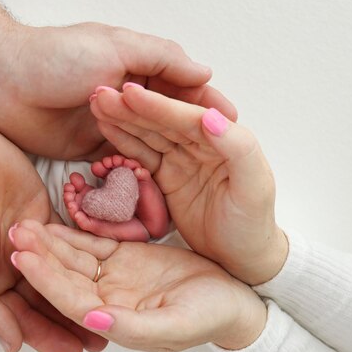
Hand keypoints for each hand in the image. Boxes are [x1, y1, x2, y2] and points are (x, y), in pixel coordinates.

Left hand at [0, 22, 238, 159]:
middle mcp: (129, 98)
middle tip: (222, 158)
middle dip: (195, 136)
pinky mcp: (91, 149)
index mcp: (138, 68)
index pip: (182, 87)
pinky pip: (123, 162)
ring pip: (150, 143)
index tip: (233, 121)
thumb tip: (204, 71)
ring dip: (171, 158)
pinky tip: (161, 185)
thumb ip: (161, 58)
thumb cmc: (57, 57)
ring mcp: (111, 126)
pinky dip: (139, 172)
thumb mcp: (116, 46)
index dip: (207, 103)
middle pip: (170, 120)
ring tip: (200, 177)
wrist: (3, 82)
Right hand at [0, 117, 106, 351]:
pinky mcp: (40, 212)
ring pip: (58, 273)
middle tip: (99, 337)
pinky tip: (103, 271)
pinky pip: (65, 240)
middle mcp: (4, 263)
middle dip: (68, 319)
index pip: (18, 318)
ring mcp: (24, 238)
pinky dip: (81, 256)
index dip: (45, 336)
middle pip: (43, 299)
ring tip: (109, 308)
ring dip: (79, 290)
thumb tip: (9, 343)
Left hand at [10, 221, 266, 351]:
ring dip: (49, 243)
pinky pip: (92, 243)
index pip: (70, 300)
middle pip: (64, 277)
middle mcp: (106, 299)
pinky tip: (52, 223)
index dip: (45, 280)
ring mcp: (113, 277)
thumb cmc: (211, 315)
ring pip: (73, 259)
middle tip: (15, 232)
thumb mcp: (176, 323)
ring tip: (25, 224)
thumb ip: (134, 326)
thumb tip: (93, 320)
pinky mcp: (123, 256)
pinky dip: (72, 233)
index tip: (23, 258)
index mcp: (114, 320)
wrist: (233, 298)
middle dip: (38, 256)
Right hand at [89, 86, 287, 284]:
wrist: (241, 257)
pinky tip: (106, 127)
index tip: (130, 93)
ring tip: (97, 104)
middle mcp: (202, 143)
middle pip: (162, 121)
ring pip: (148, 134)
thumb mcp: (254, 188)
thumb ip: (238, 149)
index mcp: (225, 139)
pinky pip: (142, 154)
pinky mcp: (167, 175)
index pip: (187, 118)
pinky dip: (123, 141)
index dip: (158, 106)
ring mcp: (182, 159)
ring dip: (123, 119)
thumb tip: (211, 117)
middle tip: (101, 94)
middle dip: (131, 107)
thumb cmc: (252, 224)